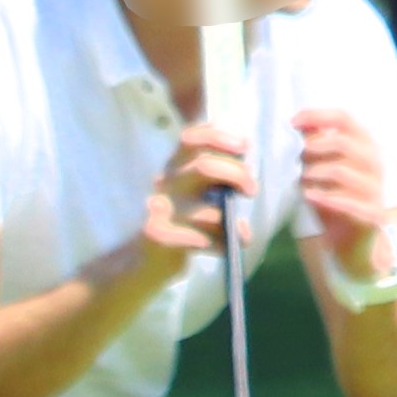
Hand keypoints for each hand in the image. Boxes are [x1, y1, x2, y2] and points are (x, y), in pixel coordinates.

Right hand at [133, 121, 256, 275]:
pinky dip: (221, 244)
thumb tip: (246, 165)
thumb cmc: (181, 222)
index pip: (191, 138)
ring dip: (232, 222)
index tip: (245, 146)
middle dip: (237, 175)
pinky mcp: (160, 237)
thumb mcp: (193, 192)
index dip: (219, 137)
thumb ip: (215, 176)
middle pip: (205, 167)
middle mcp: (166, 183)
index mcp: (174, 167)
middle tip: (251, 190)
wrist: (145, 259)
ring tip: (241, 231)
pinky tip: (227, 247)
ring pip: (208, 212)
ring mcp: (162, 211)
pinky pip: (201, 240)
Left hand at [291, 105, 396, 272]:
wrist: (356, 241)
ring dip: (313, 174)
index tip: (292, 122)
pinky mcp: (373, 214)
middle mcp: (376, 163)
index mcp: (366, 145)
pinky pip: (347, 203)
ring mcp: (377, 189)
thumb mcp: (325, 167)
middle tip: (298, 160)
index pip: (345, 118)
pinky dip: (323, 198)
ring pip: (341, 171)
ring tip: (302, 181)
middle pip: (343, 143)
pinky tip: (309, 197)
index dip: (317, 115)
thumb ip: (316, 143)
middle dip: (313, 149)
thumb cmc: (338, 198)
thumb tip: (299, 120)